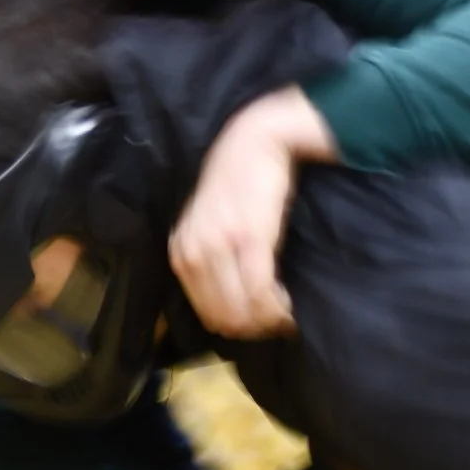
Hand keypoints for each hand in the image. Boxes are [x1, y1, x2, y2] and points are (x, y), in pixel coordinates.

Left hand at [169, 88, 335, 337]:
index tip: (263, 324)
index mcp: (180, 251)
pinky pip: (261, 292)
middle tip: (279, 322)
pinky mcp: (248, 238)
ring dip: (269, 319)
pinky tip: (289, 302)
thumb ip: (210, 259)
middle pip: (225, 317)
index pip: (207, 312)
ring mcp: (218, 246)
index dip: (238, 326)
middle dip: (255, 328)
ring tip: (287, 312)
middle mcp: (193, 252)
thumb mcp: (209, 224)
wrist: (252, 142)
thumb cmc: (237, 183)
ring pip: (244, 309)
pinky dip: (278, 306)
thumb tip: (232, 306)